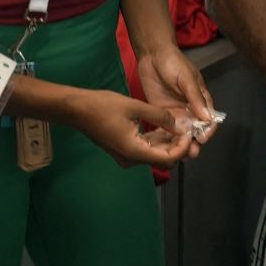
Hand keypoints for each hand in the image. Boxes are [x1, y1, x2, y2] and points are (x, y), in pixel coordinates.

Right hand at [71, 89, 194, 168]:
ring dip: (168, 142)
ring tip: (179, 125)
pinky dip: (156, 140)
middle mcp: (131, 159)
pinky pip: (145, 149)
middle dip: (178, 145)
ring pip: (155, 154)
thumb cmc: (102, 106)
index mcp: (134, 151)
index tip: (189, 131)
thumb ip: (159, 116)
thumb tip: (179, 124)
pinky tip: (164, 126)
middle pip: (163, 159)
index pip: (168, 158)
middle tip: (187, 127)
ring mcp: (126, 156)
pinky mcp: (124, 150)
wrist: (76, 110)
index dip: (182, 147)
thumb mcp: (134, 106)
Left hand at [136, 45, 215, 151]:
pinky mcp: (162, 114)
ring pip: (182, 134)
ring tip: (179, 155)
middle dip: (195, 142)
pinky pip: (167, 130)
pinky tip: (163, 148)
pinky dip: (167, 140)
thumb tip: (207, 118)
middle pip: (197, 130)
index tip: (203, 139)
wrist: (152, 55)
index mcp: (201, 99)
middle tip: (192, 152)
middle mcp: (191, 109)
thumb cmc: (173, 63)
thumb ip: (195, 97)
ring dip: (182, 144)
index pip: (210, 118)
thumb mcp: (186, 78)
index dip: (208, 130)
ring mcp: (177, 113)